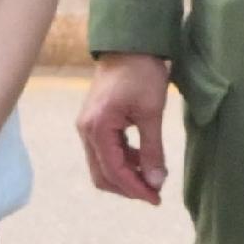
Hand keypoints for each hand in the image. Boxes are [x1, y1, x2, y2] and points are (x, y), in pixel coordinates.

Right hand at [80, 54, 172, 202]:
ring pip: (103, 166)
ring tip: (152, 178)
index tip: (156, 198)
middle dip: (128, 188)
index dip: (135, 189)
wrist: (130, 45)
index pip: (114, 172)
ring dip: (126, 176)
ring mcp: (88, 127)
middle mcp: (86, 131)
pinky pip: (105, 153)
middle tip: (155, 193)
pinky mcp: (95, 123)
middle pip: (102, 175)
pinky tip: (143, 161)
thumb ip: (152, 150)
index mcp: (97, 128)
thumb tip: (157, 182)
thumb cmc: (142, 73)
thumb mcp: (151, 113)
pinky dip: (123, 162)